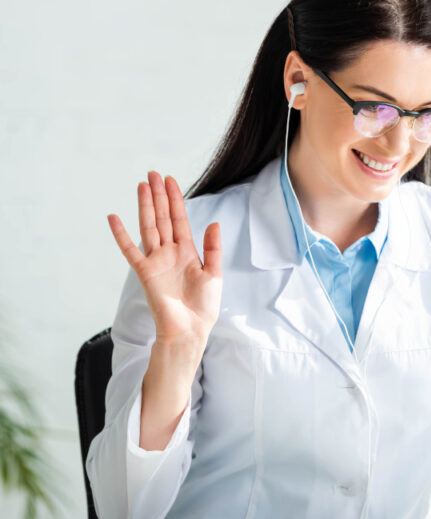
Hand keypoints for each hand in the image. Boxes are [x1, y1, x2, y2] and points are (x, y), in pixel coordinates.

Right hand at [107, 171, 222, 343]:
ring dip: (145, 206)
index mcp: (187, 252)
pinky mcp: (145, 272)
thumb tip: (213, 222)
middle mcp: (169, 252)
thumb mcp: (214, 274)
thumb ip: (213, 248)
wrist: (190, 329)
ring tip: (142, 185)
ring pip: (149, 227)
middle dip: (159, 196)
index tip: (170, 180)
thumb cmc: (203, 306)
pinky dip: (121, 234)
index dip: (175, 199)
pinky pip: (130, 250)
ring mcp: (156, 261)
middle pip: (162, 218)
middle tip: (153, 173)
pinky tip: (114, 217)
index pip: (180, 219)